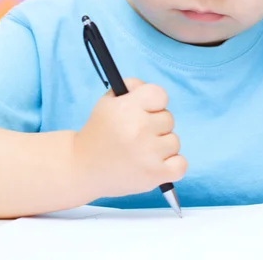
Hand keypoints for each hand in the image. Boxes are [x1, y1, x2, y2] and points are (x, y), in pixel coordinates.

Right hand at [73, 78, 186, 199]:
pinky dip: (173, 164)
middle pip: (168, 119)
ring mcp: (148, 154)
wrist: (82, 167)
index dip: (154, 102)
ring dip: (161, 146)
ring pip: (174, 141)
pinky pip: (181, 164)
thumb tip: (154, 93)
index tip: (145, 111)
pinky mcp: (154, 175)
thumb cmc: (99, 132)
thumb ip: (133, 87)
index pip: (160, 94)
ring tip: (141, 151)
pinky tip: (157, 163)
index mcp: (127, 108)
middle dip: (155, 125)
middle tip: (136, 134)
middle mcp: (139, 129)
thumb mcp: (108, 101)